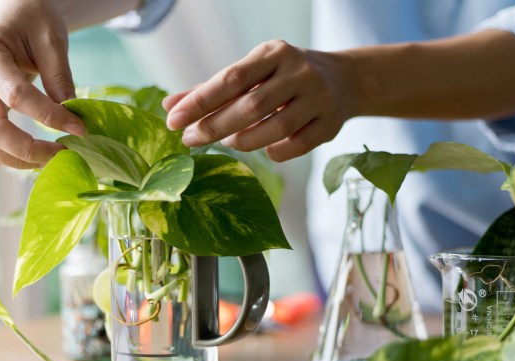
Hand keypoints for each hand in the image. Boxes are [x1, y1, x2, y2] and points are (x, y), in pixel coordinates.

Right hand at [0, 0, 84, 168]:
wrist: (17, 12)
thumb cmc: (34, 19)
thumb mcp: (52, 40)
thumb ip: (60, 78)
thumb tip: (72, 119)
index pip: (16, 96)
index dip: (49, 117)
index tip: (80, 130)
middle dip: (30, 150)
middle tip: (65, 154)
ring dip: (15, 159)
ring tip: (50, 158)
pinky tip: (17, 159)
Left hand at [164, 40, 355, 161]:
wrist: (343, 80)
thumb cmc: (284, 77)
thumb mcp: (252, 72)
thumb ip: (212, 89)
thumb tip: (171, 106)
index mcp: (274, 53)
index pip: (231, 79)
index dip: (200, 101)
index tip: (174, 120)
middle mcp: (299, 72)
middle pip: (251, 106)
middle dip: (216, 126)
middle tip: (191, 140)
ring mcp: (318, 98)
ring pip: (276, 128)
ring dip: (245, 141)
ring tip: (228, 142)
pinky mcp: (330, 124)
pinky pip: (296, 146)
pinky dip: (275, 152)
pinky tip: (264, 150)